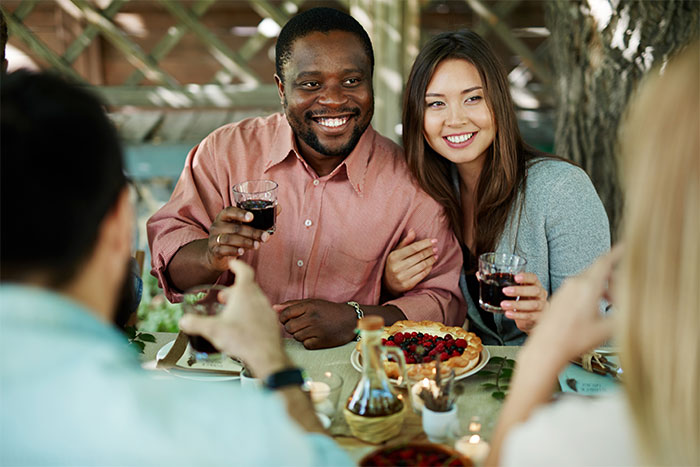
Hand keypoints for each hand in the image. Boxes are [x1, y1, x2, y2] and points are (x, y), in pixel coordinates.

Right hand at [178, 259, 287, 377]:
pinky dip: (251, 313)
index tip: (233, 263)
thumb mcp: (213, 330)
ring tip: (232, 312)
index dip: (237, 265)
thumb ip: (195, 323)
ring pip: (255, 299)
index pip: (244, 271)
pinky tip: (244, 325)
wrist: (266, 355)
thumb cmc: (243, 339)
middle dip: (234, 289)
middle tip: (224, 297)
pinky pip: (260, 312)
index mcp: (245, 293)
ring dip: (243, 302)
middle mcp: (259, 298)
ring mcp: (267, 310)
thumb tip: (184, 321)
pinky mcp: (271, 323)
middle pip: (248, 287)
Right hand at [206, 207, 269, 272]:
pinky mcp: (214, 251)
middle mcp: (217, 226)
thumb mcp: (244, 226)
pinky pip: (223, 250)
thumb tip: (279, 207)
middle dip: (252, 232)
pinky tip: (242, 252)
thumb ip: (260, 218)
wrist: (216, 254)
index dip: (240, 213)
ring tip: (257, 245)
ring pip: (229, 239)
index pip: (229, 211)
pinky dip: (233, 250)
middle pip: (235, 227)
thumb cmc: (234, 236)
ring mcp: (214, 238)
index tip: (251, 217)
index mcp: (224, 216)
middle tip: (264, 237)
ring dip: (245, 242)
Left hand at [274, 299, 357, 348]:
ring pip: (296, 337)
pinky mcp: (322, 341)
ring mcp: (317, 330)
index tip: (288, 319)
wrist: (350, 320)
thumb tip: (274, 308)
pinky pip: (305, 345)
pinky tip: (315, 336)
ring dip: (300, 335)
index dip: (283, 318)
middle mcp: (312, 317)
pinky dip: (308, 342)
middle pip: (288, 327)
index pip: (285, 314)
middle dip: (291, 327)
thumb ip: (292, 305)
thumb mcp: (312, 303)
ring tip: (309, 330)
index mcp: (309, 306)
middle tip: (301, 325)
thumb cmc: (329, 310)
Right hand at [383, 229, 437, 295]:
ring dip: (431, 259)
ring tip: (435, 255)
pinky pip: (422, 274)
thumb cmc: (394, 264)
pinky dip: (429, 268)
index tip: (434, 240)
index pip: (413, 248)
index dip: (425, 243)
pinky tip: (431, 264)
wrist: (388, 283)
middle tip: (435, 248)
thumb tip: (413, 230)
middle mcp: (397, 267)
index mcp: (394, 257)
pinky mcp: (407, 285)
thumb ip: (405, 242)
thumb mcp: (396, 252)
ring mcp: (402, 277)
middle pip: (419, 256)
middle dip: (429, 251)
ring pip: (422, 265)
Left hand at [497, 272, 547, 333]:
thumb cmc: (522, 299)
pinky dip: (518, 315)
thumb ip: (498, 282)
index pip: (533, 278)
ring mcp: (542, 306)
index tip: (516, 277)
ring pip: (533, 305)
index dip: (526, 277)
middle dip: (520, 290)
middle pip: (534, 290)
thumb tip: (478, 275)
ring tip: (503, 305)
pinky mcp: (539, 318)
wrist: (533, 317)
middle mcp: (541, 294)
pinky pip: (530, 316)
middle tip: (505, 291)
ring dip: (517, 304)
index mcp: (535, 284)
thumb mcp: (513, 290)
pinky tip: (508, 314)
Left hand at [527, 248, 621, 358]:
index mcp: (587, 287)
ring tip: (610, 304)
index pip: (605, 262)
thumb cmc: (572, 340)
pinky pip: (578, 287)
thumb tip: (634, 307)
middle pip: (598, 271)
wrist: (547, 348)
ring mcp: (564, 289)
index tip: (626, 246)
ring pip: (588, 279)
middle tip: (623, 293)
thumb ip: (624, 314)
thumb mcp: (607, 329)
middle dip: (614, 278)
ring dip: (602, 287)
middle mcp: (574, 284)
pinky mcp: (559, 297)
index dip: (618, 253)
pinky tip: (595, 309)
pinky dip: (590, 292)